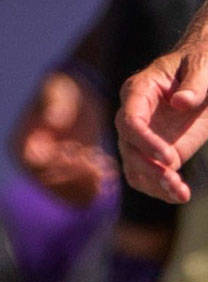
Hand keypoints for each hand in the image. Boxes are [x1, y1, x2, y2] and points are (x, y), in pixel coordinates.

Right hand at [11, 70, 116, 206]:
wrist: (76, 95)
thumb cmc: (63, 90)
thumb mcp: (57, 92)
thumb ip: (54, 105)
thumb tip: (52, 121)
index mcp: (23, 144)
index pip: (38, 165)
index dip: (60, 164)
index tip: (82, 154)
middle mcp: (34, 162)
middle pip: (52, 183)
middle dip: (76, 178)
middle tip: (99, 169)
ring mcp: (51, 171)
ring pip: (66, 191)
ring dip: (86, 186)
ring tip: (105, 171)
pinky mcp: (68, 173)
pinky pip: (78, 188)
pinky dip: (93, 185)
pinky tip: (109, 172)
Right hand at [116, 45, 207, 203]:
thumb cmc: (205, 63)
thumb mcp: (205, 66)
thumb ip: (194, 83)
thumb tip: (181, 102)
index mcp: (138, 91)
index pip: (130, 121)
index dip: (146, 142)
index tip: (170, 158)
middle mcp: (133, 116)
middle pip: (129, 149)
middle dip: (149, 169)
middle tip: (175, 182)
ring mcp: (141, 137)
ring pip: (135, 168)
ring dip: (154, 185)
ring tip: (181, 194)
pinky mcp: (155, 152)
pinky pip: (149, 176)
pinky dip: (162, 189)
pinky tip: (181, 195)